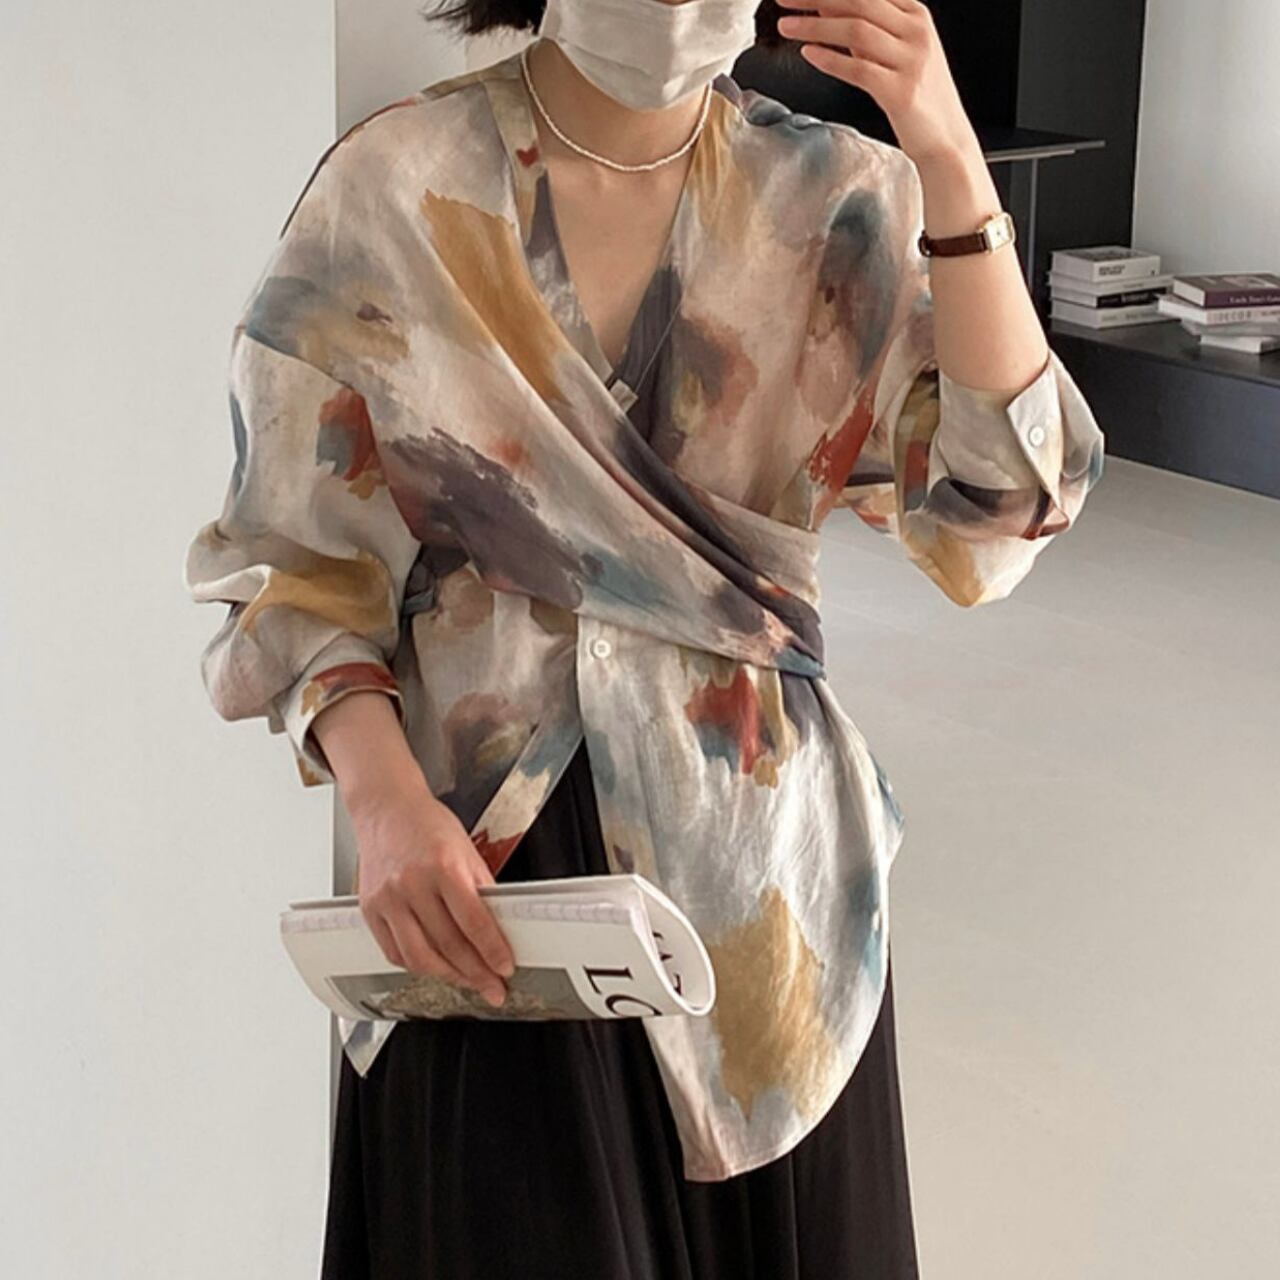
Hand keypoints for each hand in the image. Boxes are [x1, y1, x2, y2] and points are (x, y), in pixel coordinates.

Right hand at [348, 782, 516, 1007]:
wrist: (386, 808)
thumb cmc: (427, 824)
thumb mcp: (467, 850)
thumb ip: (481, 890)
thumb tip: (499, 928)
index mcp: (444, 866)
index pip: (474, 922)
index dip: (493, 951)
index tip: (505, 968)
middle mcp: (412, 883)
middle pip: (449, 945)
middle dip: (476, 973)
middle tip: (492, 987)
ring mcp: (388, 898)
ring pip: (419, 957)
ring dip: (448, 977)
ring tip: (467, 982)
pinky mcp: (369, 909)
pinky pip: (394, 952)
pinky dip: (417, 965)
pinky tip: (434, 967)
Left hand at [775, 0, 980, 165]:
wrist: (945, 138)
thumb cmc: (915, 96)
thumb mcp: (895, 52)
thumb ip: (868, 31)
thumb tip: (826, 10)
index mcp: (916, 15)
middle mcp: (916, 32)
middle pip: (860, 1)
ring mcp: (911, 61)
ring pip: (857, 31)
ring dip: (815, 26)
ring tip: (786, 27)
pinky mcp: (901, 92)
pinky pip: (859, 70)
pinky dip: (830, 59)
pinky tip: (808, 54)